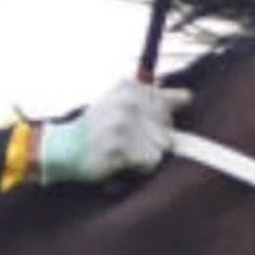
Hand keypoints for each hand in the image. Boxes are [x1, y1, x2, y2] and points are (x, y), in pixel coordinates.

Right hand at [36, 79, 191, 184]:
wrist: (65, 148)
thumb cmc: (99, 127)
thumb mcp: (123, 103)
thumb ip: (155, 99)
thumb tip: (189, 96)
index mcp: (130, 86)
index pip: (176, 102)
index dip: (161, 120)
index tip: (140, 125)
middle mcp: (129, 101)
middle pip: (169, 127)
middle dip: (154, 139)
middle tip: (126, 141)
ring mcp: (124, 124)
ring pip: (162, 146)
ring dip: (147, 155)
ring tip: (123, 152)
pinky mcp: (121, 147)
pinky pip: (151, 162)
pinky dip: (140, 167)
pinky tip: (120, 162)